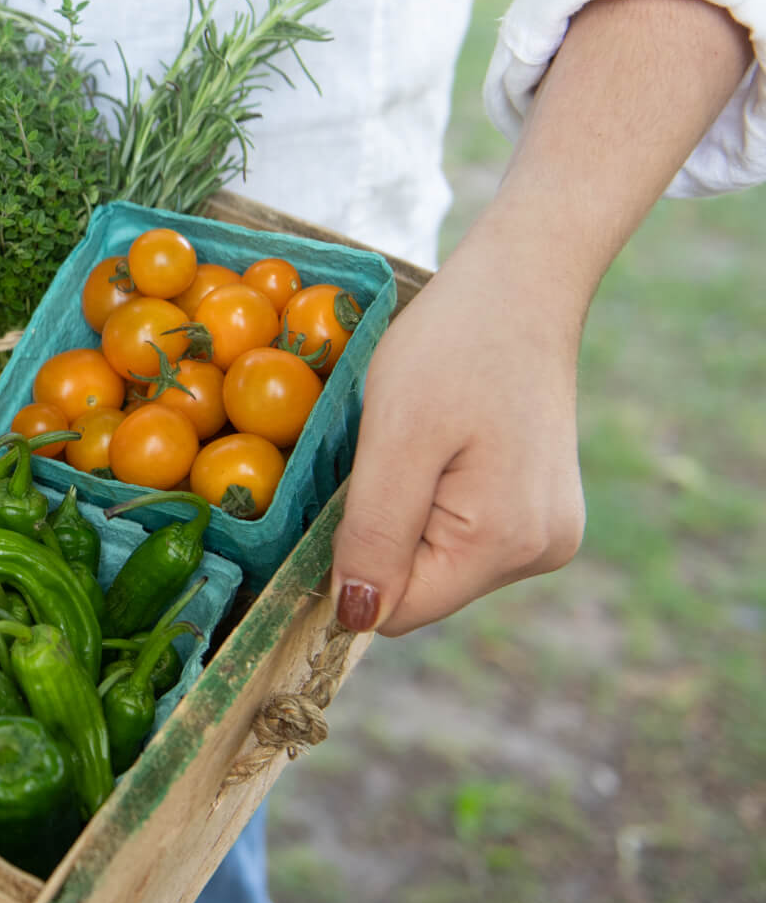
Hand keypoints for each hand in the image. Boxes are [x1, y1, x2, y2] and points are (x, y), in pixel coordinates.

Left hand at [330, 219, 585, 633]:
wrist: (520, 285)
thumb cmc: (451, 347)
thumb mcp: (395, 437)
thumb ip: (375, 532)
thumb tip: (356, 617)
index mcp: (508, 544)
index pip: (400, 610)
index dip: (356, 562)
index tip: (354, 490)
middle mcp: (542, 553)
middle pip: (421, 588)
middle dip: (385, 531)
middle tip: (394, 451)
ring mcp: (548, 532)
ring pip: (437, 560)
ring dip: (408, 512)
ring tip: (424, 441)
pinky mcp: (541, 509)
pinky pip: (461, 532)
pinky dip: (433, 499)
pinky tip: (445, 445)